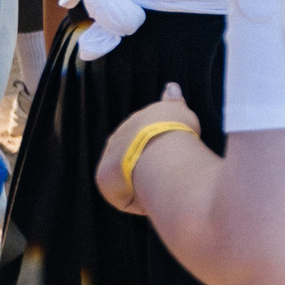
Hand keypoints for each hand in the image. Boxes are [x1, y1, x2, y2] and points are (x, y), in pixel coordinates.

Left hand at [95, 84, 199, 213]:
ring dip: (142, 182)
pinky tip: (155, 199)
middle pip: (130, 157)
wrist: (158, 147)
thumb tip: (170, 85)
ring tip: (162, 188)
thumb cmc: (173, 128)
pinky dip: (139, 199)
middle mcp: (114, 140)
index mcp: (131, 125)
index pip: (139, 137)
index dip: (156, 145)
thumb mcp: (177, 110)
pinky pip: (125, 196)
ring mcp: (108, 161)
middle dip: (145, 164)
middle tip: (168, 171)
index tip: (170, 152)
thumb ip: (172, 101)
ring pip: (126, 177)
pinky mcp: (106, 184)